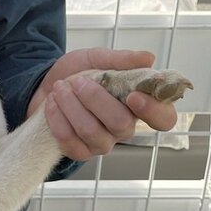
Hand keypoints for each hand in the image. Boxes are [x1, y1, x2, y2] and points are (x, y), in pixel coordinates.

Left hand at [28, 48, 177, 161]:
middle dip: (95, 99)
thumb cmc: (78, 74)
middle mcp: (124, 128)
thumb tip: (148, 58)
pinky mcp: (80, 152)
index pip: (164, 119)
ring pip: (91, 131)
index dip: (153, 110)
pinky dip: (57, 118)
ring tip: (59, 88)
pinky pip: (70, 141)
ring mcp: (103, 143)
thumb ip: (120, 60)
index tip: (134, 95)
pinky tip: (52, 103)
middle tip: (77, 81)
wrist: (46, 87)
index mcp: (139, 104)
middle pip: (121, 123)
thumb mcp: (97, 58)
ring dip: (71, 106)